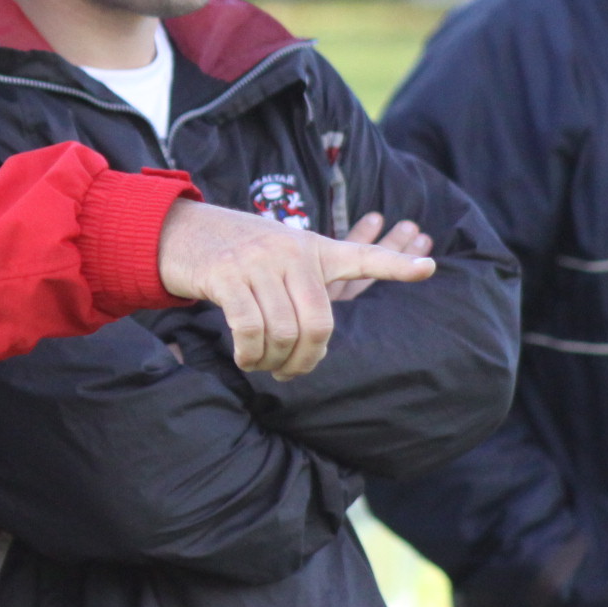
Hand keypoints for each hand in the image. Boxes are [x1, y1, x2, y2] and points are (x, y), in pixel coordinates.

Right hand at [155, 199, 436, 378]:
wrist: (178, 233)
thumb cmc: (233, 256)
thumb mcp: (276, 257)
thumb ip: (303, 288)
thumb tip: (313, 344)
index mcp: (310, 248)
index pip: (361, 256)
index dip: (396, 263)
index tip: (429, 267)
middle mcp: (289, 251)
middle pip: (318, 323)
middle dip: (305, 360)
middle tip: (291, 373)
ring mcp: (257, 261)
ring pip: (283, 331)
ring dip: (272, 362)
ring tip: (262, 365)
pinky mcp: (225, 274)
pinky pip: (249, 327)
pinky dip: (249, 353)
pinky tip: (245, 358)